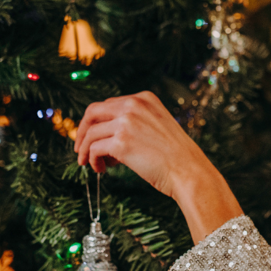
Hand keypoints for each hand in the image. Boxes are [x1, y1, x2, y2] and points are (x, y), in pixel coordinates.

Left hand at [73, 92, 242, 242]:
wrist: (189, 172)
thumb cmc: (177, 156)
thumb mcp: (158, 126)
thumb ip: (136, 122)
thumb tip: (106, 135)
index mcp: (144, 98)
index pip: (109, 104)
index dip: (97, 122)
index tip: (94, 136)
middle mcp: (133, 105)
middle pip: (93, 112)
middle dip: (82, 131)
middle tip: (80, 149)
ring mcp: (126, 122)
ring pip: (90, 133)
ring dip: (86, 150)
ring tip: (91, 164)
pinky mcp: (121, 142)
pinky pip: (94, 149)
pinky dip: (92, 160)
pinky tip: (100, 169)